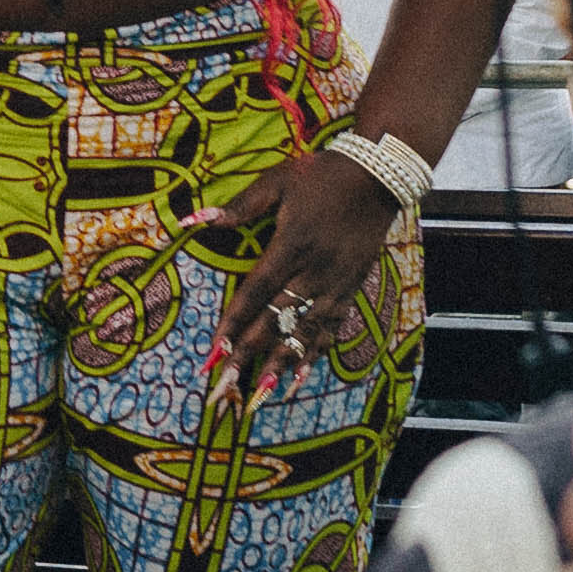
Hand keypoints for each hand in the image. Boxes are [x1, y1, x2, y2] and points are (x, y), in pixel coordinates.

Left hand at [205, 149, 405, 402]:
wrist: (379, 176)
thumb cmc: (321, 176)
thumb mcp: (277, 181)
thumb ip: (238, 207)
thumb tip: (193, 219)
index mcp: (291, 244)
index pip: (255, 293)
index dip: (233, 324)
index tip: (212, 352)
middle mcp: (314, 271)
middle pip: (276, 321)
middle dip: (248, 356)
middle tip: (225, 387)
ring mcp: (336, 283)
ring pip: (304, 331)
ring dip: (280, 364)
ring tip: (260, 395)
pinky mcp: (352, 287)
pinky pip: (331, 327)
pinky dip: (314, 353)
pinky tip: (299, 377)